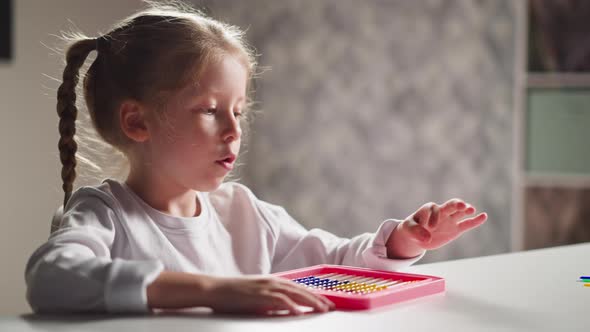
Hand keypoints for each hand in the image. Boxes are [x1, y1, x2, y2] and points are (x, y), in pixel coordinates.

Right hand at [207, 275, 334, 315]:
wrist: (215, 289)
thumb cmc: (233, 295)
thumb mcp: (257, 297)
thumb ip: (271, 301)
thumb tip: (286, 309)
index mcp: (273, 282)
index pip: (298, 288)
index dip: (314, 295)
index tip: (326, 302)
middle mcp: (272, 282)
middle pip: (300, 290)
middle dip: (318, 298)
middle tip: (331, 307)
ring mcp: (266, 287)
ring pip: (294, 294)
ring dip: (310, 301)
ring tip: (322, 309)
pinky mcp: (258, 295)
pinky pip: (278, 300)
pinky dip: (291, 306)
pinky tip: (299, 312)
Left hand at [386, 199, 486, 257]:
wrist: (416, 235)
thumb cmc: (411, 228)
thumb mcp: (408, 229)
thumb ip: (416, 231)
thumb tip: (426, 238)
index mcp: (429, 209)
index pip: (433, 209)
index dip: (433, 217)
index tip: (429, 227)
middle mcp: (441, 212)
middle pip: (450, 205)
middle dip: (456, 204)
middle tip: (461, 206)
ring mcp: (449, 220)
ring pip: (460, 212)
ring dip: (466, 210)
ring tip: (471, 210)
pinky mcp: (456, 229)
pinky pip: (467, 224)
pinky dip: (475, 220)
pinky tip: (483, 216)